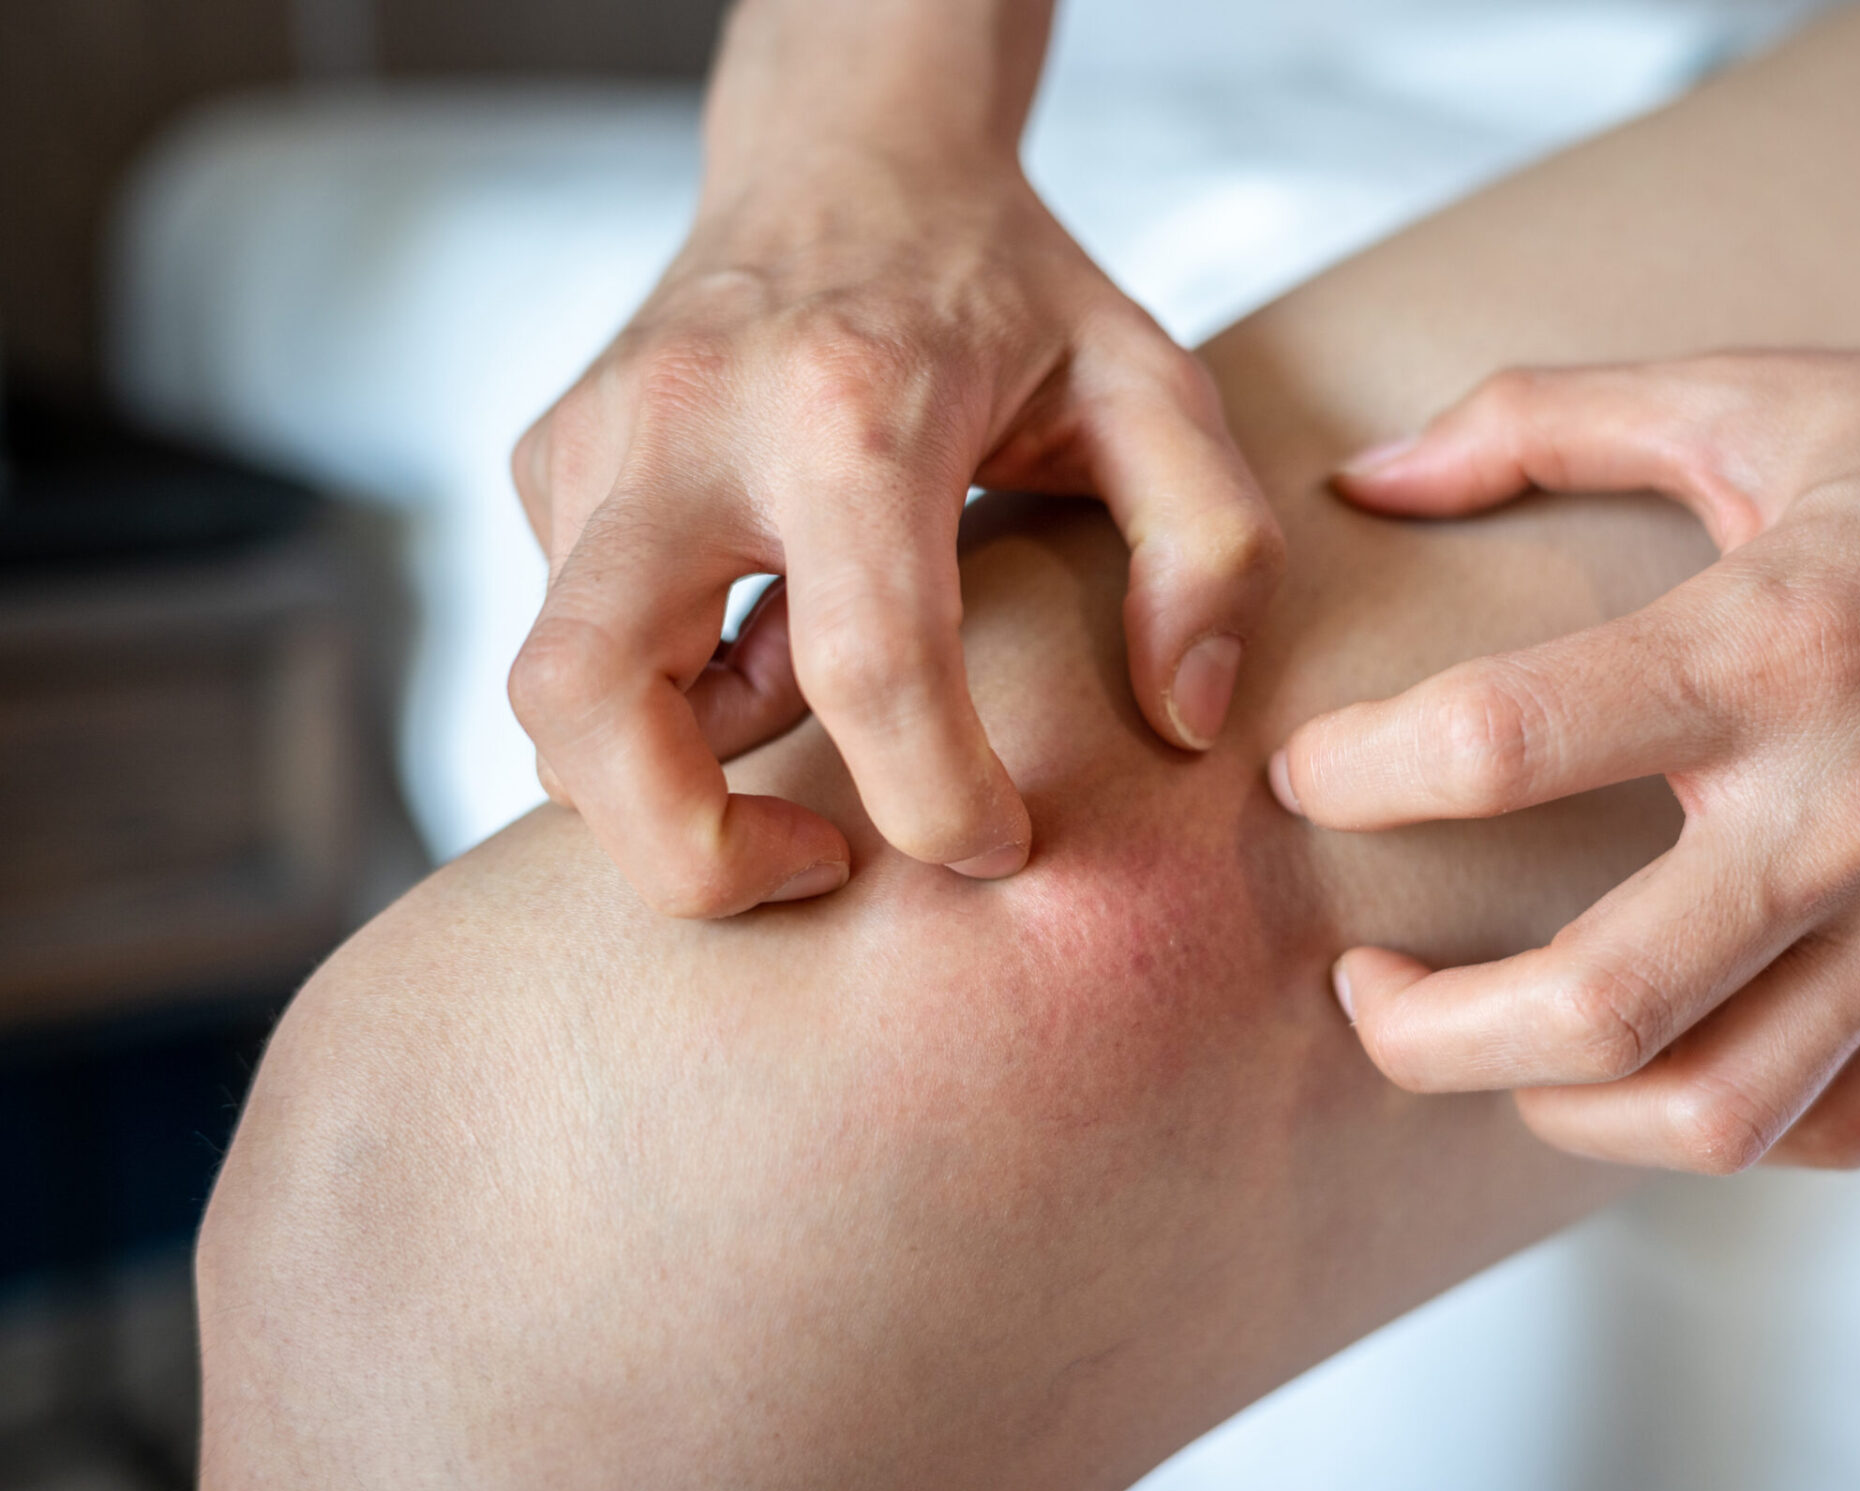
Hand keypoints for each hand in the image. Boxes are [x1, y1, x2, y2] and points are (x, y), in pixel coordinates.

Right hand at [511, 29, 1280, 916]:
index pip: (867, 666)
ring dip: (666, 783)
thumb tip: (1184, 721)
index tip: (995, 844)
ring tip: (807, 750)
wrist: (849, 153)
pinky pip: (570, 645)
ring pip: (548, 697)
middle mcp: (687, 421)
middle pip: (582, 701)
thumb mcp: (1153, 389)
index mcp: (853, 407)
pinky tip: (763, 655)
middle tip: (814, 869)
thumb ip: (1211, 550)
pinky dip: (656, 704)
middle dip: (686, 852)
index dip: (936, 800)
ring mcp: (592, 440)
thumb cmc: (1006, 289)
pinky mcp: (549, 464)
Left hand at [1272, 340, 1859, 1171]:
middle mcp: (1852, 804)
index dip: (1360, 773)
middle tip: (1355, 983)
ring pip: (1709, 1112)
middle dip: (1420, 1032)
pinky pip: (1832, 1126)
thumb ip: (1542, 417)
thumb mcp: (1756, 391)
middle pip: (1594, 1006)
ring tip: (1480, 1040)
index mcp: (1777, 640)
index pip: (1504, 742)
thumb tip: (1364, 472)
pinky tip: (1647, 1056)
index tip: (1310, 775)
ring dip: (1546, 1107)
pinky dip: (1713, 1124)